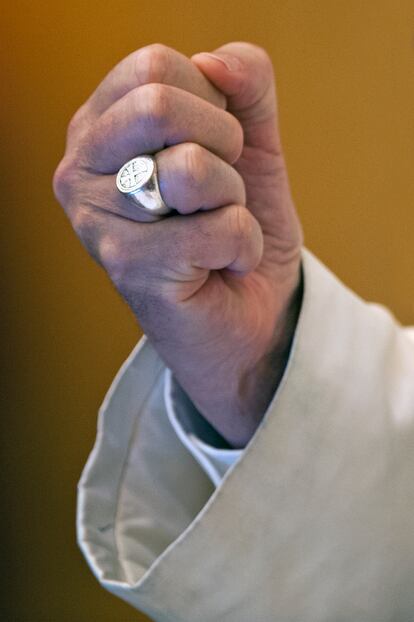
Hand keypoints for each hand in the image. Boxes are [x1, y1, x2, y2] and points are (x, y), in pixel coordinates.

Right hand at [53, 43, 302, 447]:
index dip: (213, 101)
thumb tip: (217, 60)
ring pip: (190, 169)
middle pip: (158, 105)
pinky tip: (221, 266)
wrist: (249, 308)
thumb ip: (245, 85)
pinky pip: (218, 228)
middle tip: (222, 189)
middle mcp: (80, 169)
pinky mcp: (128, 269)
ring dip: (233, 200)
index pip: (154, 66)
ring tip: (217, 230)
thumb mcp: (251, 143)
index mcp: (101, 127)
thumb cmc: (236, 221)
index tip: (218, 147)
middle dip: (223, 145)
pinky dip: (242, 246)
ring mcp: (97, 222)